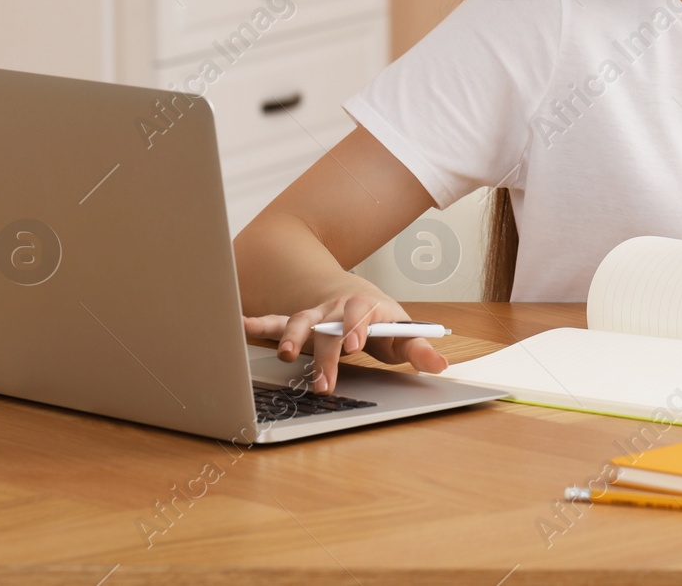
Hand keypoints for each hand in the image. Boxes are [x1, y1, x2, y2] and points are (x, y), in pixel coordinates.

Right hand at [242, 289, 447, 395]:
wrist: (361, 300)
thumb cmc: (384, 324)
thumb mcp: (405, 336)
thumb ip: (421, 350)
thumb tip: (442, 364)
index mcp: (366, 307)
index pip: (361, 313)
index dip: (356, 326)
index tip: (352, 344)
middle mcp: (338, 308)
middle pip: (329, 326)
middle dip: (325, 353)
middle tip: (323, 382)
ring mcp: (317, 314)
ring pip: (301, 321)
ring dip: (291, 337)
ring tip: (284, 354)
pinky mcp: (300, 324)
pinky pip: (276, 322)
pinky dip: (258, 324)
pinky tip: (239, 327)